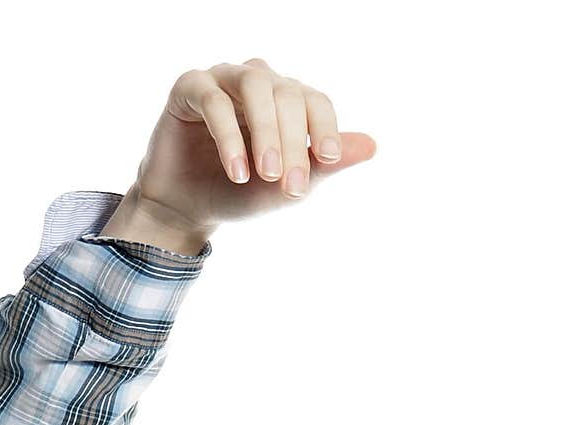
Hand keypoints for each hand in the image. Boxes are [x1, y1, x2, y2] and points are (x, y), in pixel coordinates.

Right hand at [128, 58, 376, 238]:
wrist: (189, 208)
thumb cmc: (241, 193)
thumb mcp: (288, 187)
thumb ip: (325, 165)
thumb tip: (372, 146)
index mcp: (287, 101)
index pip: (315, 100)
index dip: (325, 128)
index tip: (330, 160)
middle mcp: (259, 82)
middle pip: (287, 94)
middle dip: (293, 142)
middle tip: (291, 185)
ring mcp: (223, 79)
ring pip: (254, 86)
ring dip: (264, 132)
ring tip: (265, 175)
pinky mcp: (189, 88)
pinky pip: (213, 100)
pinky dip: (228, 136)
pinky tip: (237, 172)